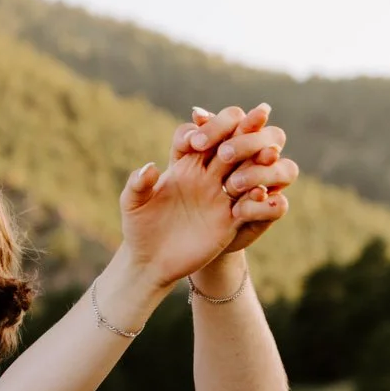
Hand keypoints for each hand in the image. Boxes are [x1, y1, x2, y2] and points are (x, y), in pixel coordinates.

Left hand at [120, 105, 293, 286]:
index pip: (209, 134)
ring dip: (254, 169)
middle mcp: (211, 175)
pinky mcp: (232, 221)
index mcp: (188, 164)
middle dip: (242, 141)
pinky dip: (257, 201)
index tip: (196, 144)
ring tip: (235, 183)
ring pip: (252, 171)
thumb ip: (138, 184)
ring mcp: (224, 196)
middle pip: (237, 146)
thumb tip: (150, 167)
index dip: (210, 128)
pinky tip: (248, 202)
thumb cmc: (138, 227)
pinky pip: (255, 206)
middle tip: (227, 154)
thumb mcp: (132, 205)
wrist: (150, 262)